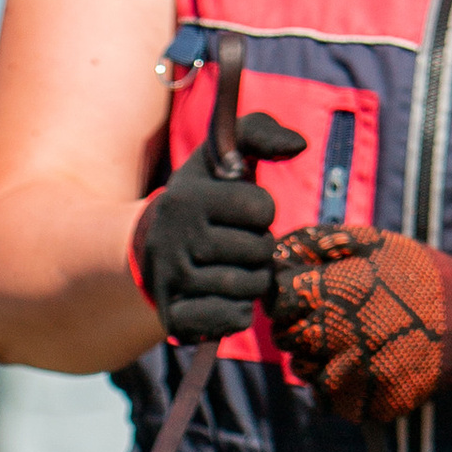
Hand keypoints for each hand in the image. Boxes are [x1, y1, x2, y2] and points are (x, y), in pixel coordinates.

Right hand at [129, 113, 305, 341]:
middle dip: (260, 248)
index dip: (261, 210)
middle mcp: (176, 239)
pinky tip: (223, 295)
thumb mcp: (221, 153)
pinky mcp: (174, 319)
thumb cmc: (203, 194)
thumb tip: (299, 144)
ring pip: (250, 288)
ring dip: (253, 280)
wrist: (152, 244)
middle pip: (261, 251)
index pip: (261, 209)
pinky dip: (238, 310)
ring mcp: (172, 282)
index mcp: (187, 197)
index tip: (240, 210)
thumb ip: (261, 132)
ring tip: (233, 267)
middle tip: (238, 242)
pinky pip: (233, 319)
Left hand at [268, 228, 451, 421]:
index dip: (288, 295)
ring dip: (317, 357)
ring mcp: (353, 377)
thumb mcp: (372, 243)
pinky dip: (338, 385)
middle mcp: (339, 339)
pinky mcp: (365, 404)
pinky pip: (329, 400)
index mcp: (336, 294)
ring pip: (304, 372)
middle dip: (300, 326)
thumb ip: (317, 243)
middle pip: (287, 338)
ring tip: (352, 340)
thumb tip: (274, 252)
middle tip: (332, 317)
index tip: (307, 293)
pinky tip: (364, 365)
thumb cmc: (415, 277)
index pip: (279, 301)